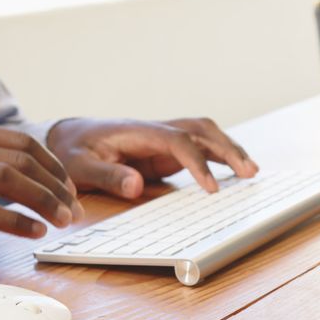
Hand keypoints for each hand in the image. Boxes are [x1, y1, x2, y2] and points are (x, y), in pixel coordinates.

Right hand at [0, 118, 83, 250]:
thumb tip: (34, 174)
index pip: (22, 141)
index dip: (54, 166)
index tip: (69, 189)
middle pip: (21, 159)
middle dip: (56, 186)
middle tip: (74, 210)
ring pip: (8, 180)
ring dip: (44, 201)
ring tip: (62, 221)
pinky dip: (16, 221)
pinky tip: (34, 232)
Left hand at [46, 117, 258, 198]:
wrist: (67, 137)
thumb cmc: (72, 151)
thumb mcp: (80, 165)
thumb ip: (107, 175)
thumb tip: (137, 186)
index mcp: (138, 131)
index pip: (177, 141)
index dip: (198, 163)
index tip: (212, 189)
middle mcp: (156, 130)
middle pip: (200, 130)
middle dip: (227, 148)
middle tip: (250, 172)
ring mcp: (162, 138)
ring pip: (204, 134)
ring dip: (229, 149)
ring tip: (252, 171)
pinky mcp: (165, 149)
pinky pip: (198, 148)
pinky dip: (219, 156)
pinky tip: (235, 171)